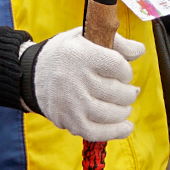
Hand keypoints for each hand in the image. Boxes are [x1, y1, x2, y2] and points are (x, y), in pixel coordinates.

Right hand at [22, 27, 143, 140]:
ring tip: (123, 105)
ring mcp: (72, 103)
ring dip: (124, 110)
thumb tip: (139, 51)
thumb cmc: (64, 54)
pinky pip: (98, 132)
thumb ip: (115, 41)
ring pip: (111, 113)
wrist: (30, 74)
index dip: (126, 71)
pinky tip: (126, 126)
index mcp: (80, 55)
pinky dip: (116, 131)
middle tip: (125, 89)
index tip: (121, 71)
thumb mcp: (84, 37)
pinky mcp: (69, 121)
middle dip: (128, 92)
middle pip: (118, 92)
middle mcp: (75, 80)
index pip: (119, 67)